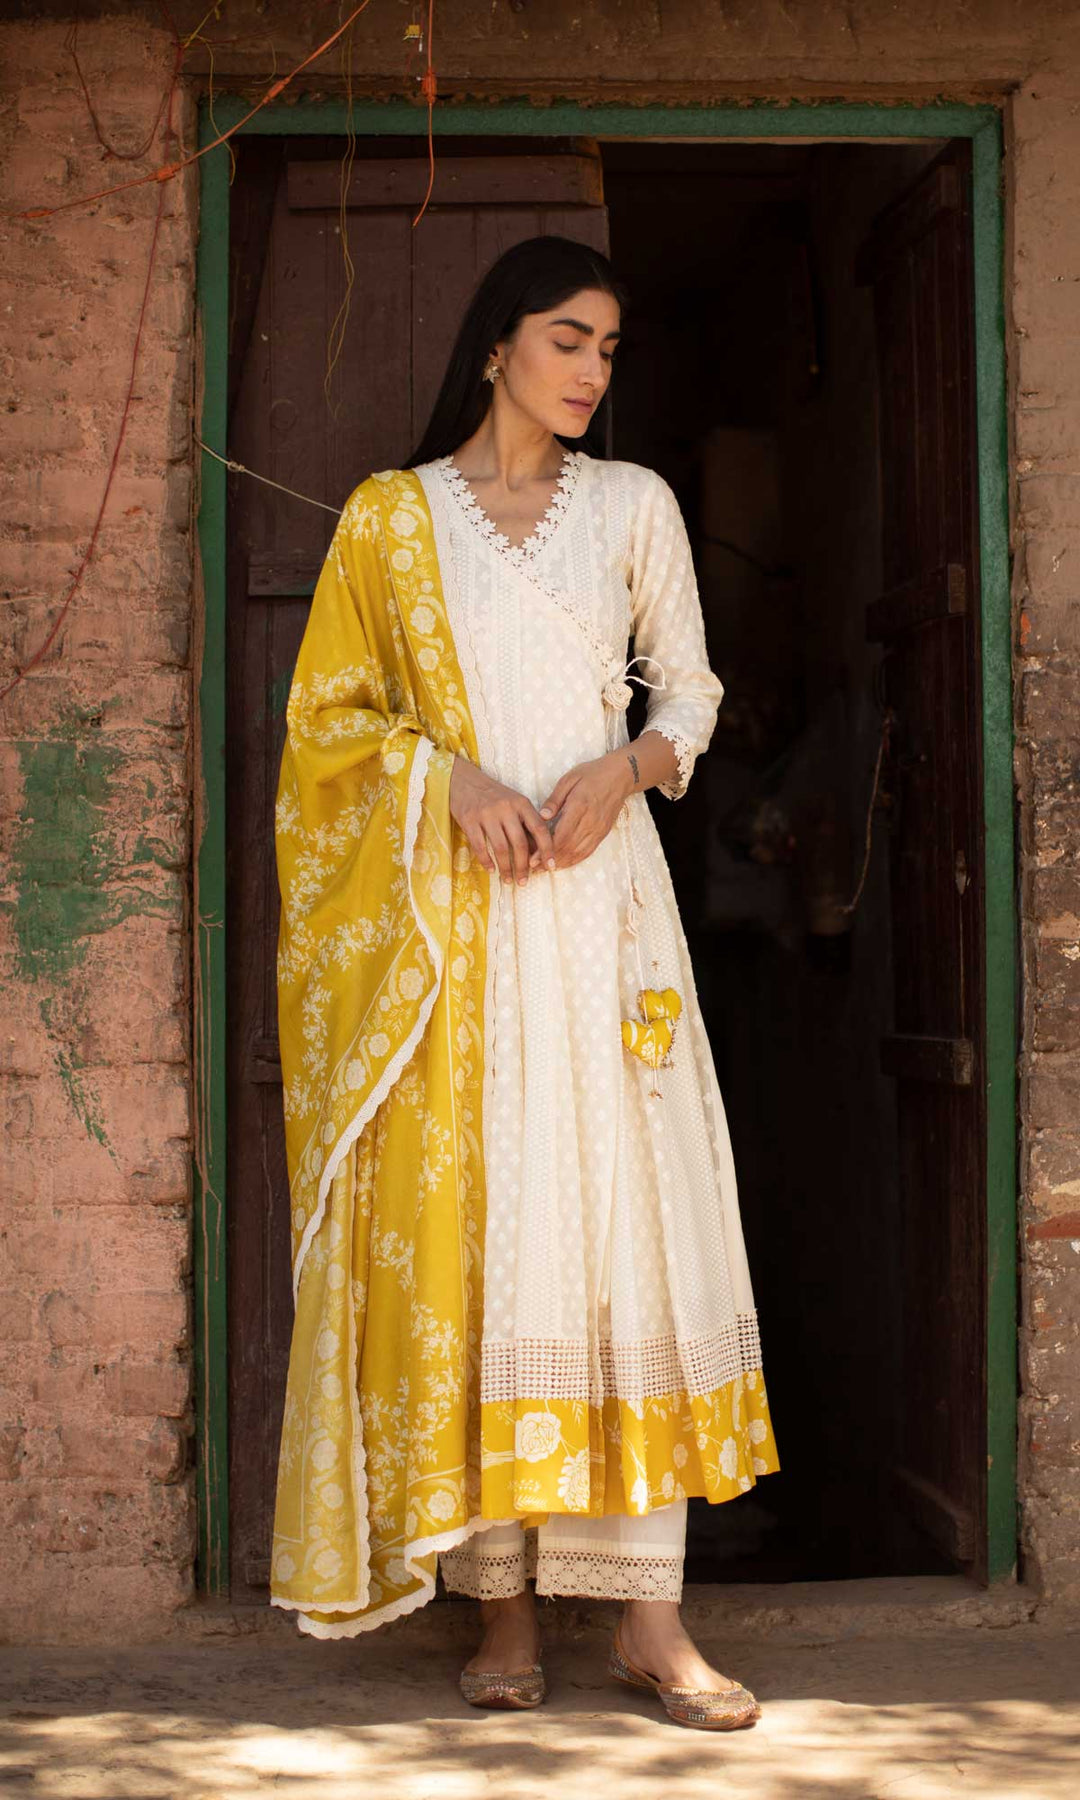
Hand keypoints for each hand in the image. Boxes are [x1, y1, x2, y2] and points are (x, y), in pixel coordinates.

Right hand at [450, 757, 553, 885]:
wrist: (464, 781)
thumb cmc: (494, 796)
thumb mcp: (514, 803)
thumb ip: (526, 823)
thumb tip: (537, 852)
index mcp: (521, 803)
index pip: (540, 828)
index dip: (547, 849)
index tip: (551, 866)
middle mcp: (506, 808)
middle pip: (520, 843)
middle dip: (523, 866)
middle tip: (524, 881)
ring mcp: (487, 814)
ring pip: (501, 848)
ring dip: (506, 868)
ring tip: (508, 880)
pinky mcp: (469, 820)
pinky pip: (480, 846)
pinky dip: (486, 861)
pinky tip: (491, 870)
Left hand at [538, 752, 633, 869]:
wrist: (620, 776)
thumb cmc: (592, 774)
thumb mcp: (569, 779)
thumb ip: (555, 799)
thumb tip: (541, 816)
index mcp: (579, 806)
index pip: (561, 835)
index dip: (545, 849)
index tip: (532, 858)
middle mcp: (590, 821)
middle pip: (568, 848)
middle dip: (549, 860)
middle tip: (533, 868)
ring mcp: (599, 829)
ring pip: (578, 853)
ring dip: (561, 863)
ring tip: (544, 869)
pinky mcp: (603, 833)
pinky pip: (588, 851)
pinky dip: (575, 860)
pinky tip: (563, 864)